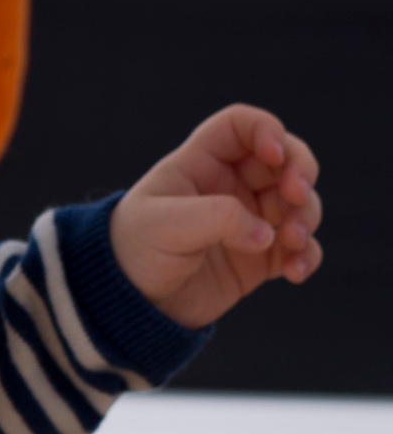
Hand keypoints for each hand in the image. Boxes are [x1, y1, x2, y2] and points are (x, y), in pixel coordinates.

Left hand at [109, 105, 321, 328]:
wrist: (128, 307)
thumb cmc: (133, 253)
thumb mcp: (165, 227)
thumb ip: (218, 219)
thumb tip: (266, 234)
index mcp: (200, 164)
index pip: (242, 126)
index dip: (265, 130)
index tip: (273, 155)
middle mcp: (229, 186)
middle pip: (283, 159)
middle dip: (300, 171)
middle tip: (296, 196)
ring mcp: (248, 221)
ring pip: (298, 203)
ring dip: (306, 216)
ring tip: (291, 242)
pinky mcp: (259, 258)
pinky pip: (298, 247)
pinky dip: (305, 255)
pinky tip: (295, 272)